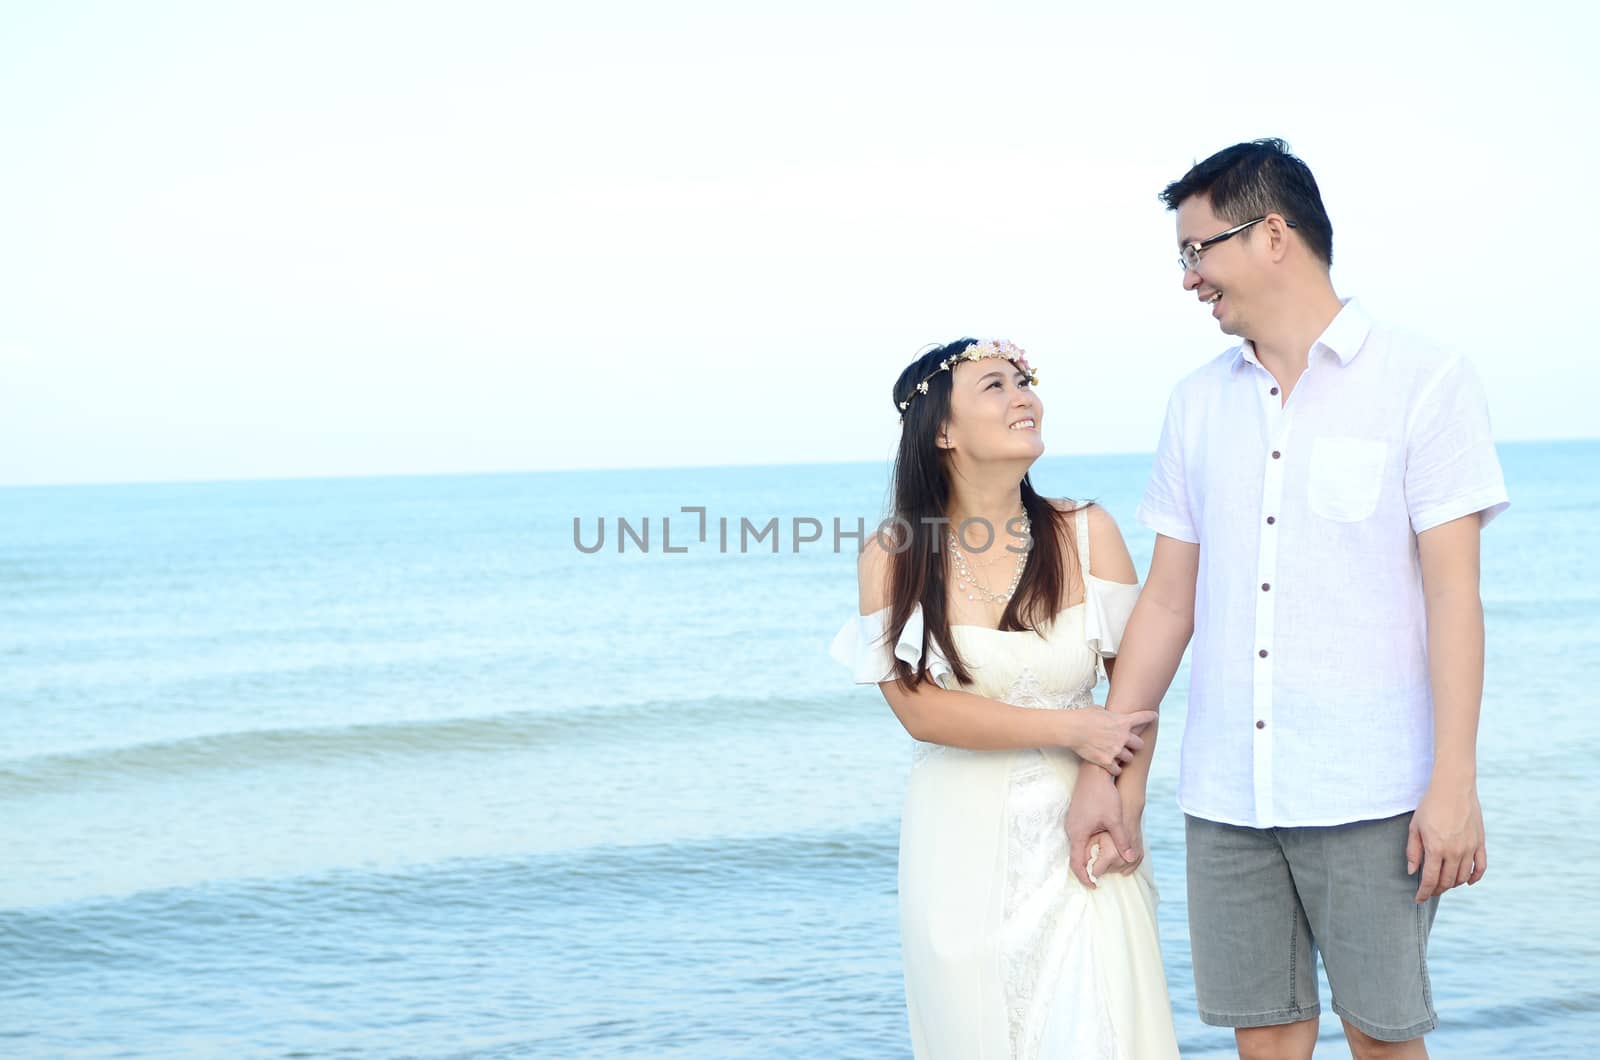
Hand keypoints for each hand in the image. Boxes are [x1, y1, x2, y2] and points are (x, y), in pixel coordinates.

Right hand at [1064, 766, 1136, 887]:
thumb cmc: (1103, 795)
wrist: (1094, 773)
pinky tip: (1101, 845)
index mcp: (1078, 833)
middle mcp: (1071, 829)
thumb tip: (1130, 858)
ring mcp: (1073, 823)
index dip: (1084, 877)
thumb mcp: (1115, 820)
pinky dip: (1088, 845)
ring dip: (1088, 856)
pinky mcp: (1076, 817)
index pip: (1076, 863)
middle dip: (1087, 868)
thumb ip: (1121, 840)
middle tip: (1100, 878)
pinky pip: (1080, 837)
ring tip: (1102, 864)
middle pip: (1076, 856)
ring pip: (1078, 846)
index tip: (1094, 886)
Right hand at [1067, 708, 1157, 775]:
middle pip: (1139, 744)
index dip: (1150, 717)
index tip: (1154, 716)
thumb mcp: (1098, 710)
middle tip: (1127, 745)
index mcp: (1122, 721)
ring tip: (1115, 756)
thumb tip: (1107, 715)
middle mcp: (1123, 736)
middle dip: (1134, 745)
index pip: (1143, 718)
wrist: (1072, 729)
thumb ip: (1108, 714)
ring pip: (1129, 758)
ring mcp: (1116, 750)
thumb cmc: (1083, 716)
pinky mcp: (1107, 761)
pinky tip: (1110, 766)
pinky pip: (1118, 770)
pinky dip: (1115, 769)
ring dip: (1124, 757)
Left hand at [1406, 776, 1486, 902]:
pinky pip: (1480, 867)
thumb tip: (1412, 872)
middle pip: (1446, 881)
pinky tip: (1467, 882)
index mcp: (1435, 848)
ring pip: (1462, 877)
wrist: (1454, 788)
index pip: (1430, 879)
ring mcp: (1469, 848)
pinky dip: (1474, 878)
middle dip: (1436, 890)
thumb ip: (1413, 851)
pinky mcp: (1480, 843)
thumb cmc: (1430, 805)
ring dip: (1452, 884)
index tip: (1419, 900)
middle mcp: (1454, 852)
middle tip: (1429, 891)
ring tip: (1443, 884)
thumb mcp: (1415, 827)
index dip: (1423, 893)